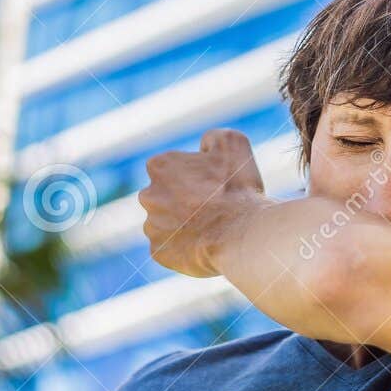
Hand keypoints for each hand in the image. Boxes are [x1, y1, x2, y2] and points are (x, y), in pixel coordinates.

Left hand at [139, 129, 266, 276]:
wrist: (242, 235)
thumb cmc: (237, 190)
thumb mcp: (234, 145)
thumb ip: (214, 137)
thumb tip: (205, 144)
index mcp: (160, 166)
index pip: (172, 169)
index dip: (196, 177)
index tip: (214, 186)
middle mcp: (148, 195)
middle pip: (166, 197)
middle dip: (184, 201)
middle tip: (214, 209)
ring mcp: (151, 226)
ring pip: (166, 224)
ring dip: (184, 226)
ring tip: (212, 231)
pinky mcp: (158, 252)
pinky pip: (170, 249)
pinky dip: (185, 248)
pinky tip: (205, 246)